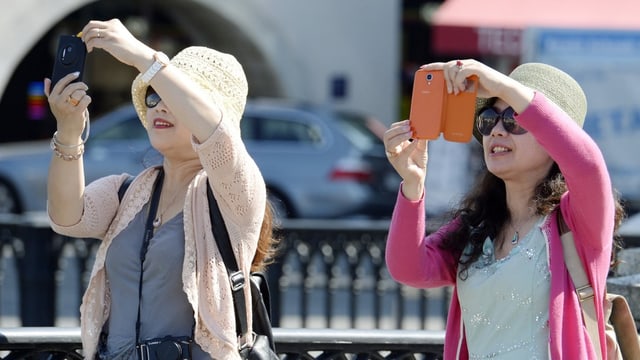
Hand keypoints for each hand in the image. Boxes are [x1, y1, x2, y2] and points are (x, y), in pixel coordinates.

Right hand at [44, 73, 89, 136]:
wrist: (67, 131)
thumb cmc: (62, 115)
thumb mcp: (53, 104)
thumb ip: (49, 91)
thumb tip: (47, 78)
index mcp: (52, 98)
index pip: (61, 83)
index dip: (70, 76)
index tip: (77, 73)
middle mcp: (58, 102)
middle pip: (72, 87)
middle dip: (81, 85)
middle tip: (84, 87)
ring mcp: (68, 108)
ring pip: (79, 93)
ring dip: (84, 94)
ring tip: (83, 97)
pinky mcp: (77, 112)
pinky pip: (86, 99)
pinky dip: (88, 99)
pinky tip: (86, 102)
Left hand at [80, 19, 154, 71]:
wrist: (139, 54)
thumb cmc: (130, 48)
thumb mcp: (120, 36)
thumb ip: (109, 34)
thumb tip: (96, 38)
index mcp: (115, 23)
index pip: (97, 23)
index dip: (89, 29)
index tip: (86, 35)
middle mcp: (112, 26)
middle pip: (91, 25)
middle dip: (84, 32)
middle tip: (82, 39)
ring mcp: (110, 34)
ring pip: (91, 33)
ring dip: (86, 40)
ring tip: (87, 46)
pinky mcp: (109, 42)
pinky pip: (93, 42)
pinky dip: (89, 45)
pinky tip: (90, 50)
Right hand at [383, 120, 426, 199]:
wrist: (418, 176)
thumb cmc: (418, 161)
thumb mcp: (421, 146)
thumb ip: (421, 137)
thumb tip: (423, 127)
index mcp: (395, 143)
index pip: (391, 130)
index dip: (399, 125)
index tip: (409, 121)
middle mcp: (392, 149)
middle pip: (387, 135)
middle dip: (397, 129)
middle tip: (409, 127)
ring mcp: (394, 157)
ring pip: (390, 144)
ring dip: (400, 136)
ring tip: (411, 133)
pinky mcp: (399, 164)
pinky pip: (402, 154)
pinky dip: (409, 147)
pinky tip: (415, 142)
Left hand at [420, 59, 534, 112]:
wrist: (500, 88)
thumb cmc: (485, 89)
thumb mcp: (467, 89)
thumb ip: (458, 86)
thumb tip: (447, 93)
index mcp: (462, 67)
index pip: (445, 65)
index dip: (433, 66)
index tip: (422, 69)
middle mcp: (465, 63)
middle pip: (446, 67)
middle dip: (445, 80)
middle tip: (451, 92)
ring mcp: (470, 64)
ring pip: (452, 69)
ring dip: (452, 82)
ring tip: (458, 91)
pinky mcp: (475, 67)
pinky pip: (460, 72)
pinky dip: (459, 81)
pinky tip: (464, 88)